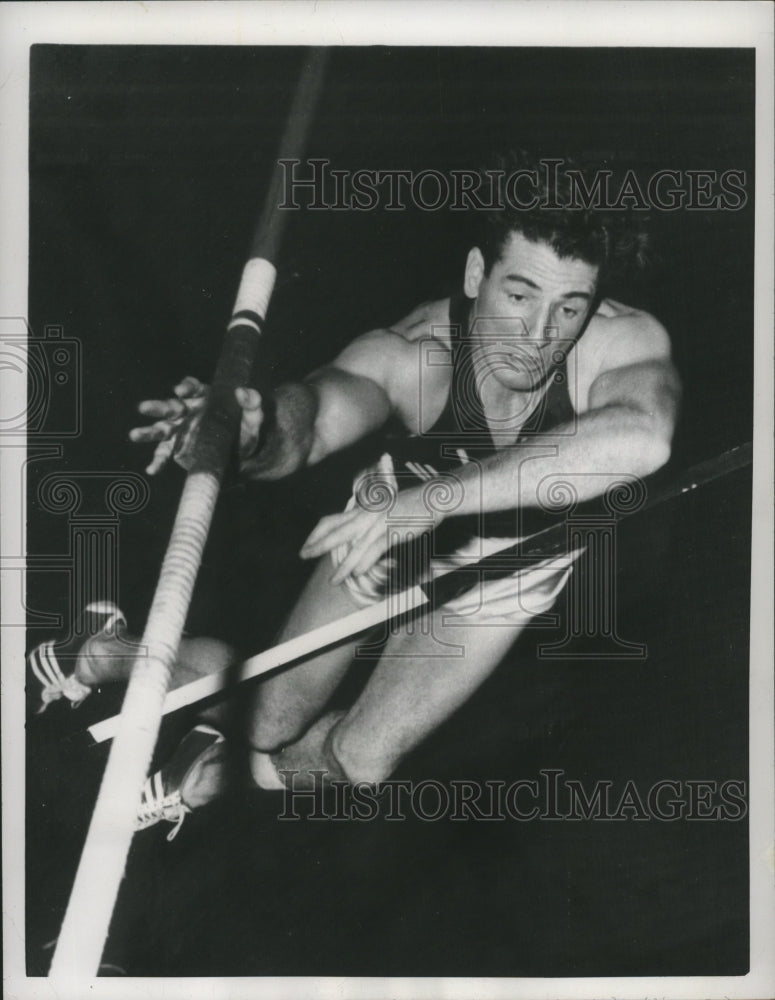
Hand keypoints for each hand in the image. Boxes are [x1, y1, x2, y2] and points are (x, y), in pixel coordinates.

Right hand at [129, 377, 263, 474]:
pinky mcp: (176, 447)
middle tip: (143, 407)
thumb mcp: (253, 419)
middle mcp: (187, 411)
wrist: (240, 454)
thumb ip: (252, 404)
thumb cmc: (245, 432)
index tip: (180, 391)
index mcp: (204, 398)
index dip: (186, 388)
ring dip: (148, 432)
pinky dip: (158, 461)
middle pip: (170, 406)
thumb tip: (245, 391)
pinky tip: (152, 470)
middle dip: (157, 407)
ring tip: (134, 435)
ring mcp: (179, 429)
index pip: (192, 388)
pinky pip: (164, 453)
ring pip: (161, 429)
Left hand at [300, 481, 445, 585]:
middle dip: (318, 546)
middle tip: (304, 556)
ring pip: (355, 548)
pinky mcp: (393, 531)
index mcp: (361, 509)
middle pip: (336, 532)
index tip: (306, 546)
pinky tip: (358, 573)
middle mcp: (366, 515)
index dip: (316, 533)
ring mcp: (379, 523)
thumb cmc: (409, 505)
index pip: (331, 520)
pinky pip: (375, 549)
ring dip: (343, 566)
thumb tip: (356, 540)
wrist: (432, 497)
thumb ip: (367, 521)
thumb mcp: (383, 510)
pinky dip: (365, 562)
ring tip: (333, 580)